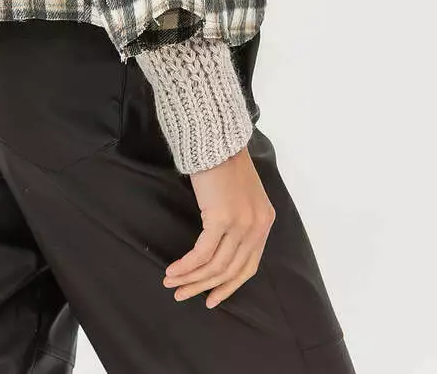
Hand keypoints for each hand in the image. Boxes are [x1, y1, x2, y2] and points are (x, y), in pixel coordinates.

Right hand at [162, 144, 274, 307]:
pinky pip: (202, 253)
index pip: (248, 266)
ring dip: (191, 279)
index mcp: (264, 223)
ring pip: (215, 266)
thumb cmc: (224, 161)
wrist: (216, 138)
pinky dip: (186, 266)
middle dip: (204, 287)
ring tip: (172, 285)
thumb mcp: (241, 195)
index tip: (211, 298)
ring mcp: (241, 224)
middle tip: (183, 296)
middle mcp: (257, 227)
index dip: (228, 286)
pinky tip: (173, 270)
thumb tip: (222, 244)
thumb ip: (239, 219)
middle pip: (230, 270)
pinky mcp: (221, 219)